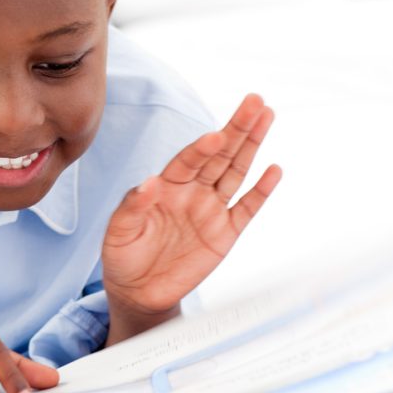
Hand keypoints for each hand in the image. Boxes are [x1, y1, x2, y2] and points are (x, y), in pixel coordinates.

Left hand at [102, 94, 281, 339]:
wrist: (139, 291)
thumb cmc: (123, 255)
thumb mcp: (119, 231)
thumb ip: (132, 206)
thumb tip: (149, 182)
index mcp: (166, 186)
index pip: (188, 160)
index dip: (201, 148)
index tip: (215, 135)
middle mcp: (192, 191)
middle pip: (219, 155)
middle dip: (237, 128)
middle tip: (255, 101)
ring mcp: (211, 209)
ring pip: (236, 172)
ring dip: (252, 145)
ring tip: (267, 116)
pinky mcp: (225, 233)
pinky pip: (247, 209)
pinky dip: (261, 191)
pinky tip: (274, 169)